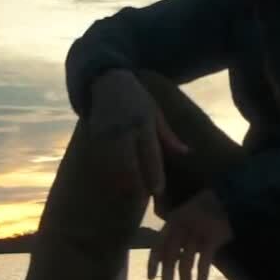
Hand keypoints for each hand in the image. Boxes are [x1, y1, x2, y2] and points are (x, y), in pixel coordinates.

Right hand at [88, 70, 188, 199]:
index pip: (149, 152)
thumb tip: (187, 153)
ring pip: (112, 165)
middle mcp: (124, 128)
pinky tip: (114, 182)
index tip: (158, 191)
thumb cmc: (137, 99)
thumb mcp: (156, 113)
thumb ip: (168, 136)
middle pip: (129, 163)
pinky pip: (101, 160)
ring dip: (121, 181)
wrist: (107, 82)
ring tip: (129, 194)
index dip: (153, 173)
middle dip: (136, 184)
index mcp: (143, 122)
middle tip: (143, 197)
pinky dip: (108, 173)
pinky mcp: (93, 136)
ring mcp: (106, 132)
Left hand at [149, 189, 232, 279]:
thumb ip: (178, 234)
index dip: (153, 263)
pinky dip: (201, 278)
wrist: (231, 197)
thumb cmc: (209, 209)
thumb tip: (170, 259)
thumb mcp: (188, 217)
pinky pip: (203, 262)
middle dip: (167, 279)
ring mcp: (197, 232)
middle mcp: (182, 227)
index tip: (151, 279)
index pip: (158, 245)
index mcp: (173, 221)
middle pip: (170, 258)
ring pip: (186, 264)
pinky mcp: (212, 237)